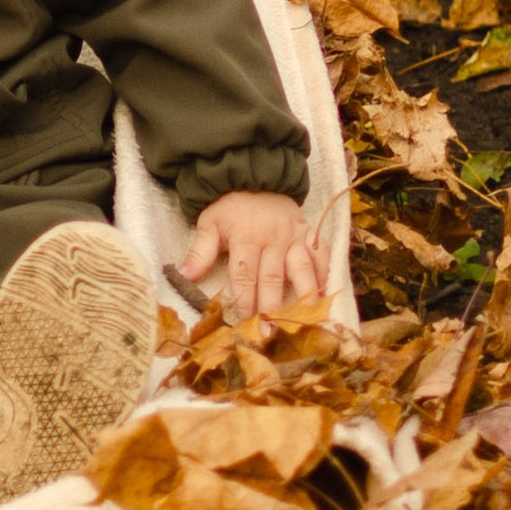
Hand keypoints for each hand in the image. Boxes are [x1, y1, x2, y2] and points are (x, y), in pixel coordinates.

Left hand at [180, 192, 322, 324]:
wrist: (254, 175)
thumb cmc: (229, 206)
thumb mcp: (209, 223)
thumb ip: (200, 251)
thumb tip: (185, 275)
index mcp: (246, 238)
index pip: (245, 275)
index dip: (245, 299)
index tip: (245, 322)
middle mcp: (273, 239)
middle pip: (272, 278)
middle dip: (271, 308)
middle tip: (272, 334)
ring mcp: (294, 237)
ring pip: (301, 270)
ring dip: (303, 296)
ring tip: (305, 320)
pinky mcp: (309, 233)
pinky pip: (322, 254)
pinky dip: (325, 273)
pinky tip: (325, 294)